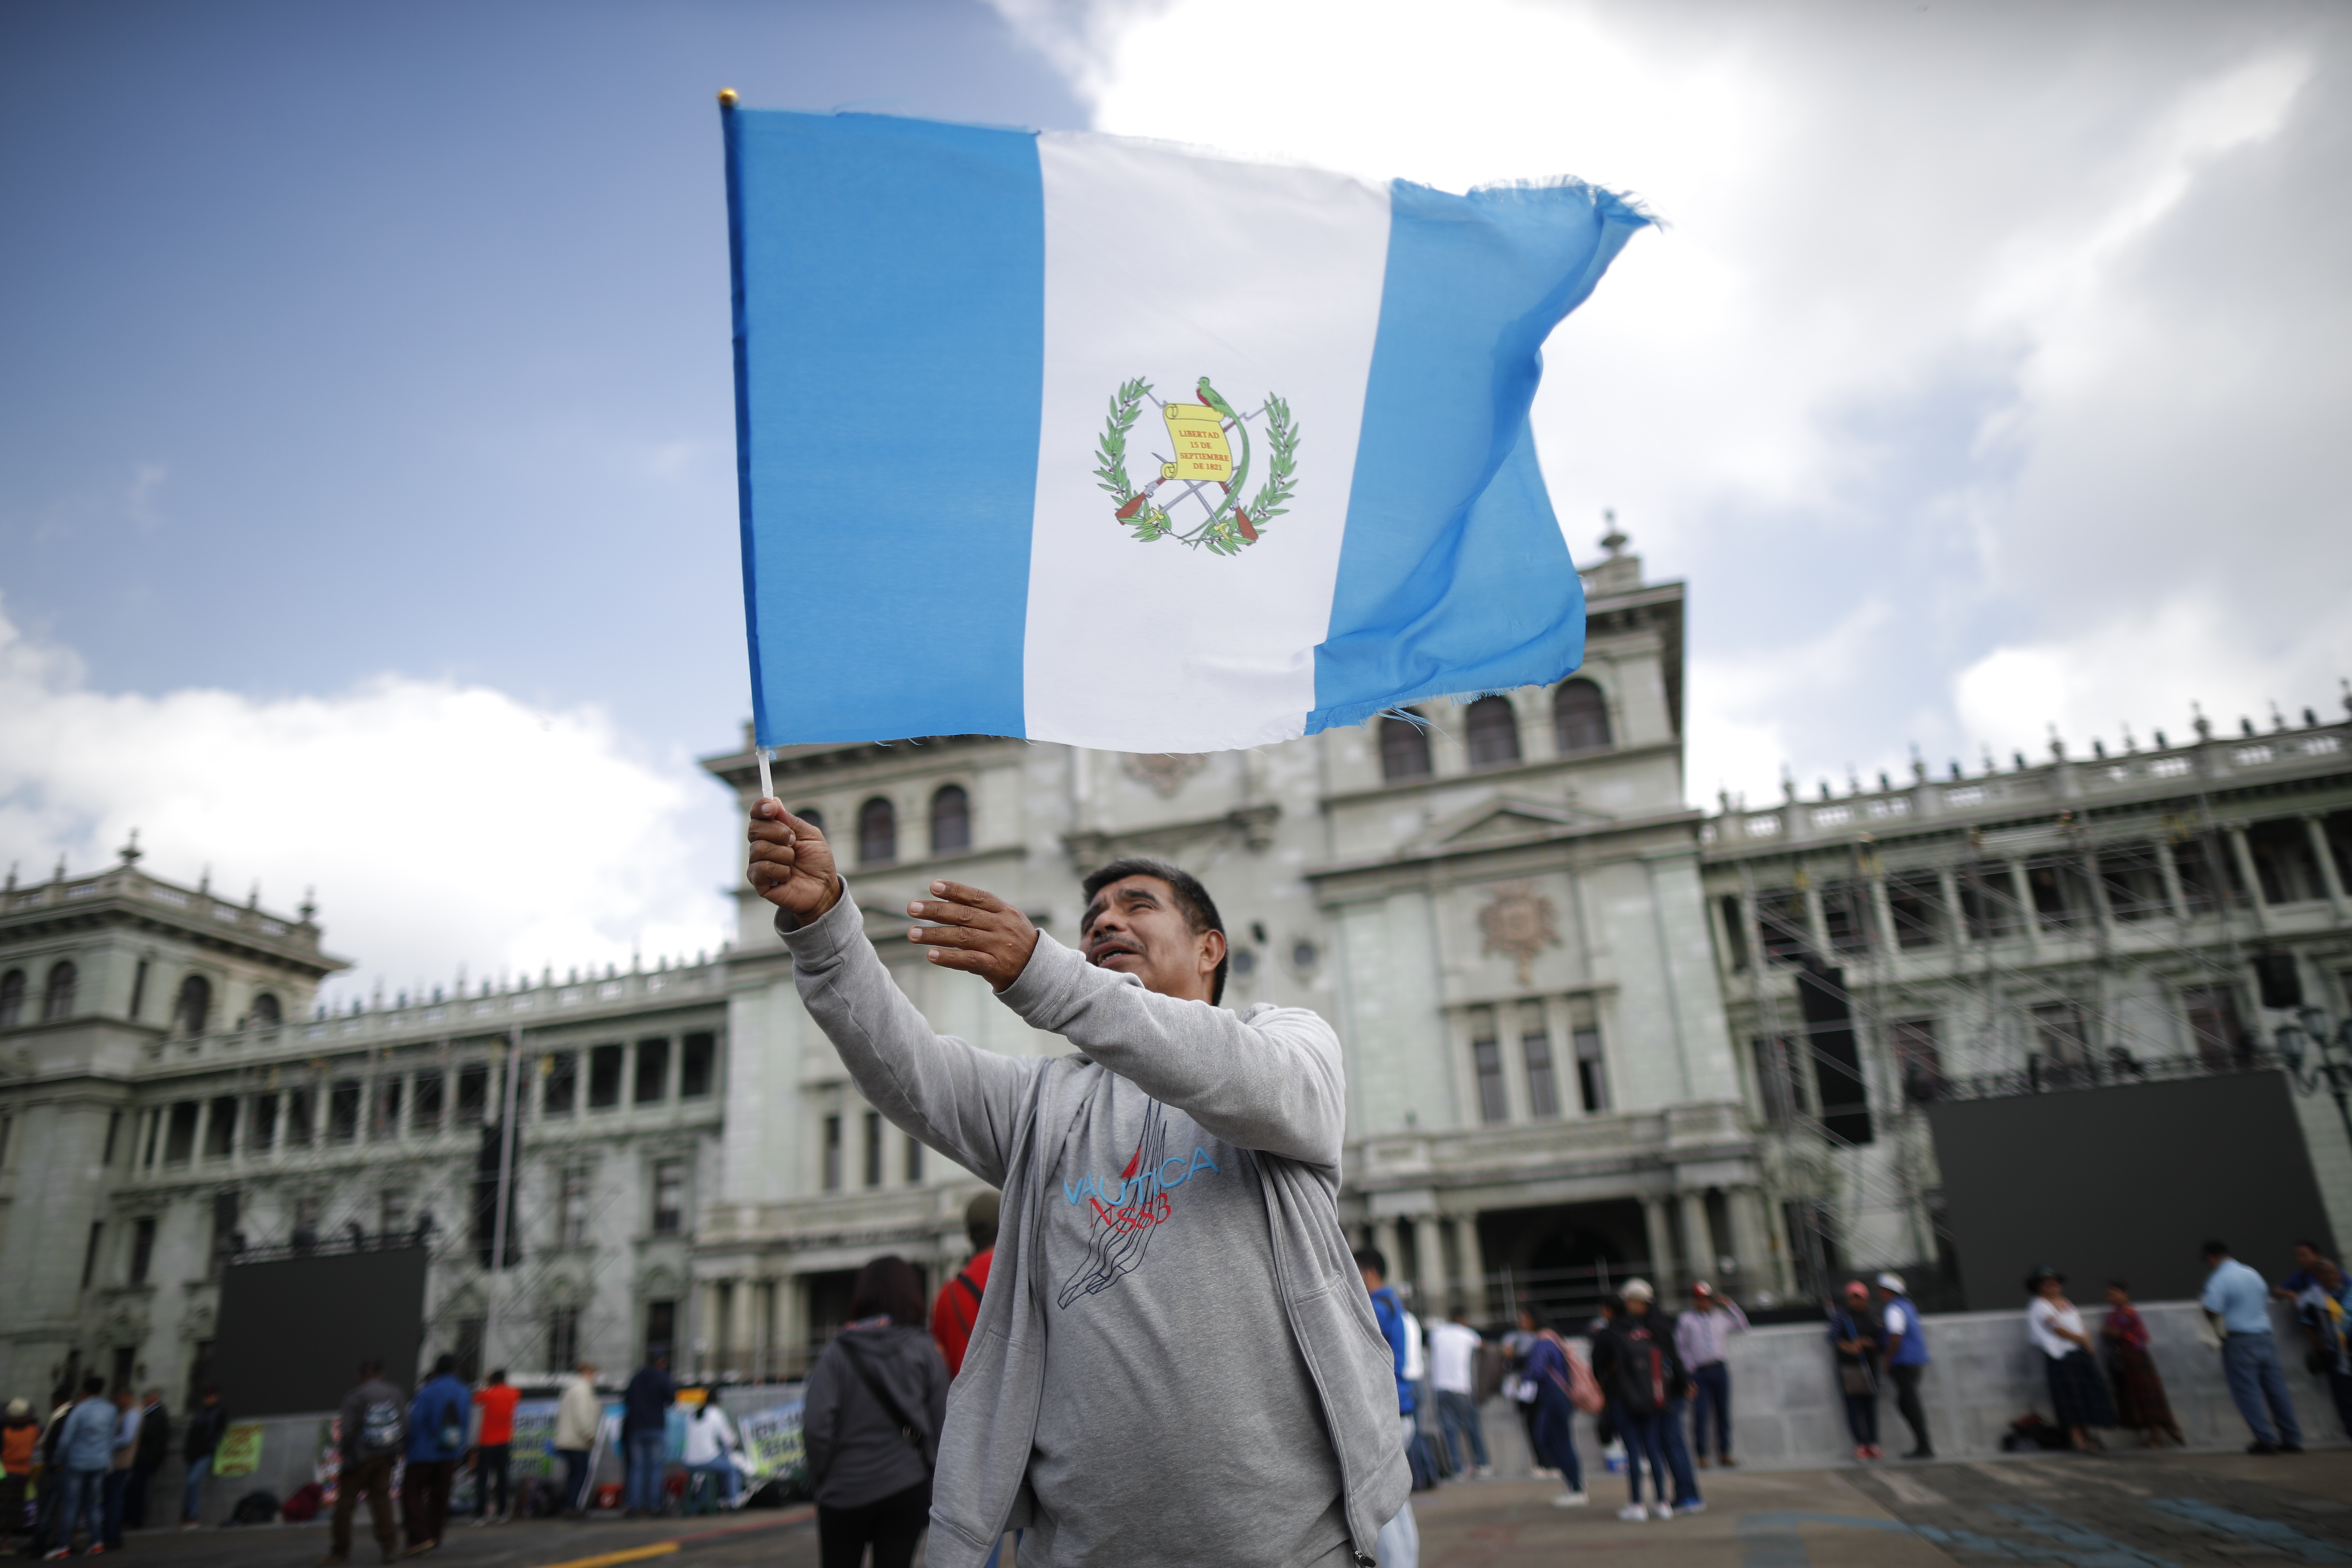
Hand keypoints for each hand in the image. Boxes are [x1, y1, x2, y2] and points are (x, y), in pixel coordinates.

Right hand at [746, 800, 840, 921]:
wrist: (824, 889)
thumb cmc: (817, 862)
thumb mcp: (810, 835)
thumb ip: (791, 820)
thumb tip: (774, 801)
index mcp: (772, 832)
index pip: (757, 814)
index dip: (760, 807)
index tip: (771, 808)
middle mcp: (761, 845)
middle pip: (755, 828)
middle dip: (779, 833)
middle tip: (794, 843)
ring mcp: (757, 863)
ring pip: (759, 848)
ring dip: (784, 854)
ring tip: (793, 863)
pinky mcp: (758, 881)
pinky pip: (762, 868)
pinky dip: (780, 870)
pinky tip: (787, 876)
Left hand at [905, 880, 1039, 991]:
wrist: (1039, 971)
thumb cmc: (1015, 941)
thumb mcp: (1006, 919)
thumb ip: (982, 910)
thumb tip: (946, 898)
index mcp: (1004, 910)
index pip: (977, 896)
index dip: (955, 890)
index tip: (933, 885)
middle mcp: (1001, 926)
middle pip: (964, 915)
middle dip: (936, 910)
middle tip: (912, 908)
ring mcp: (999, 947)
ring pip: (962, 937)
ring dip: (934, 934)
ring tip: (912, 933)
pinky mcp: (996, 967)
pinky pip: (968, 961)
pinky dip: (949, 957)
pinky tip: (931, 954)